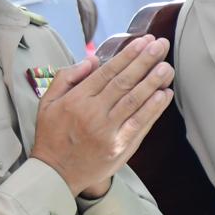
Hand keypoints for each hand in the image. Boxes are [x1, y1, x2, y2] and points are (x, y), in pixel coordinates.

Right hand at [30, 35, 173, 197]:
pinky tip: (164, 94)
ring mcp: (108, 132)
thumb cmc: (52, 135)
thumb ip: (66, 78)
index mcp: (76, 101)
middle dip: (145, 62)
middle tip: (161, 46)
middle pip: (124, 83)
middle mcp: (93, 114)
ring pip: (135, 101)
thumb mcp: (47, 103)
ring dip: (154, 82)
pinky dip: (154, 108)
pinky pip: (140, 124)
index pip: (106, 72)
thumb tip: (92, 60)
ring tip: (167, 67)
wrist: (56, 173)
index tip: (143, 41)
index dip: (127, 55)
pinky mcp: (120, 147)